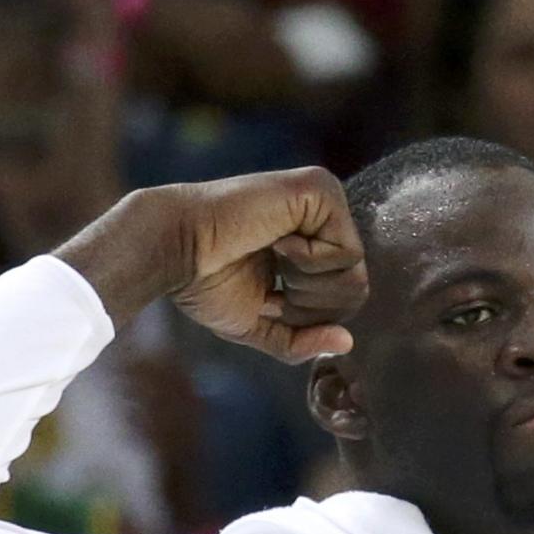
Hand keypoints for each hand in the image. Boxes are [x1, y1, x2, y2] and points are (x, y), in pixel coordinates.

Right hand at [58, 166, 367, 359]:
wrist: (175, 248)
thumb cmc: (207, 281)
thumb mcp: (260, 323)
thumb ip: (302, 339)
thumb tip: (346, 344)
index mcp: (314, 243)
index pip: (345, 297)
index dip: (307, 316)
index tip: (269, 299)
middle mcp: (325, 217)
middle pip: (357, 289)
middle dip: (309, 305)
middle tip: (272, 282)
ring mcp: (325, 199)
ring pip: (356, 275)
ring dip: (306, 285)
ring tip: (272, 258)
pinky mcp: (321, 189)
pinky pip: (347, 253)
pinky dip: (307, 263)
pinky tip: (276, 241)